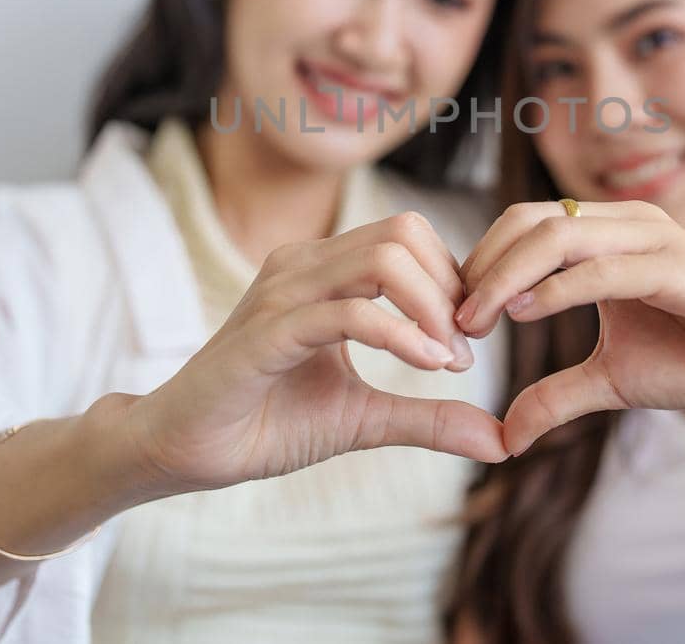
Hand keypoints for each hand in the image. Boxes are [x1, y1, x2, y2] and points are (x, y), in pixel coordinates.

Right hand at [123, 212, 504, 496]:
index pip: (409, 236)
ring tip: (449, 360)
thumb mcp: (365, 420)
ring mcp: (282, 293)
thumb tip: (500, 440)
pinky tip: (427, 367)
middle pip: (404, 232)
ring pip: (383, 258)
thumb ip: (428, 418)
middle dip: (451, 287)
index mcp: (323, 270)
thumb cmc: (265, 423)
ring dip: (433, 307)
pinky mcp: (266, 333)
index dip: (453, 279)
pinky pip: (347, 312)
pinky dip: (400, 335)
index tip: (469, 340)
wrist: (183, 451)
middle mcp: (303, 266)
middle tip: (465, 348)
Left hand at [455, 200, 684, 454]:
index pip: (521, 226)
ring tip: (474, 320)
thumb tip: (505, 436)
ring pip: (556, 235)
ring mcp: (653, 238)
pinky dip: (557, 287)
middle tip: (453, 321)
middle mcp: (625, 223)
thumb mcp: (613, 381)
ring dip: (505, 276)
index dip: (479, 265)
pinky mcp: (680, 267)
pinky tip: (523, 313)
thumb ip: (556, 396)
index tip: (452, 317)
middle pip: (527, 222)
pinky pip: (604, 268)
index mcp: (605, 236)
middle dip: (480, 268)